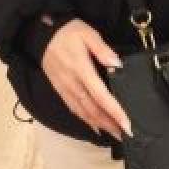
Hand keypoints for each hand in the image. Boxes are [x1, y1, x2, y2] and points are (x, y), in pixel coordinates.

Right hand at [41, 18, 131, 140]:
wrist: (41, 34)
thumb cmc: (68, 32)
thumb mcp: (88, 34)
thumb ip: (103, 49)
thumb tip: (117, 64)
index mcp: (81, 70)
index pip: (101, 96)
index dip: (115, 112)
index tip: (127, 125)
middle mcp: (72, 84)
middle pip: (93, 110)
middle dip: (110, 124)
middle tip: (127, 135)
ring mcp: (65, 89)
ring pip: (84, 112)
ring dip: (100, 125)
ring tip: (115, 134)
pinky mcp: (60, 90)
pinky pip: (74, 109)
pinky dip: (86, 121)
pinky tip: (96, 127)